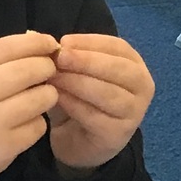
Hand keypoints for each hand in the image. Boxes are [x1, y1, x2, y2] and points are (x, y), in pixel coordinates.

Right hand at [0, 31, 62, 180]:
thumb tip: (36, 47)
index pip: (5, 48)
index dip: (35, 43)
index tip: (49, 44)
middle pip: (27, 70)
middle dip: (46, 67)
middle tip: (49, 71)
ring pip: (39, 98)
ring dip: (47, 94)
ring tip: (39, 97)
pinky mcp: (4, 148)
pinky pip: (38, 126)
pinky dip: (38, 121)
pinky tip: (25, 122)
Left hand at [45, 32, 153, 172]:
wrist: (78, 142)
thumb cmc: (78, 100)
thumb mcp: (72, 74)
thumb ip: (64, 58)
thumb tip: (39, 38)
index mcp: (134, 65)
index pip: (118, 47)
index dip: (90, 42)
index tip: (63, 41)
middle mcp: (141, 86)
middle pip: (118, 68)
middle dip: (87, 60)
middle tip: (59, 57)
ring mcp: (134, 112)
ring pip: (108, 93)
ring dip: (78, 82)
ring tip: (53, 77)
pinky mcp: (118, 134)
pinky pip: (96, 116)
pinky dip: (74, 105)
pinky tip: (56, 98)